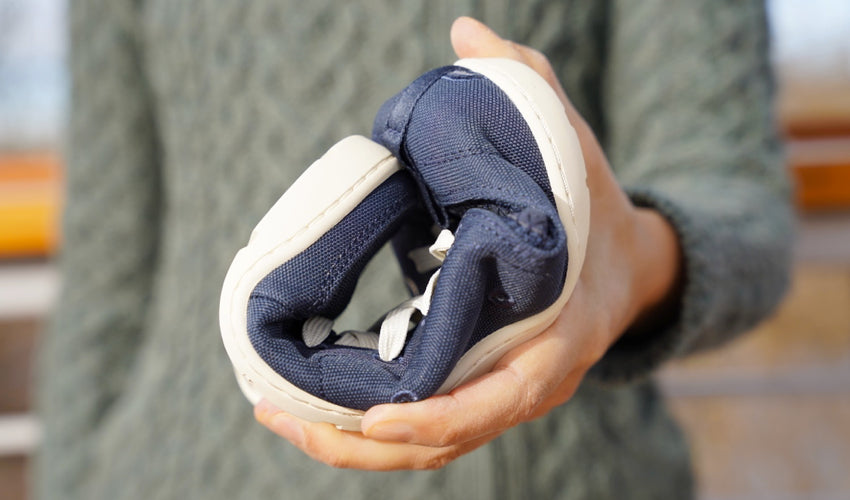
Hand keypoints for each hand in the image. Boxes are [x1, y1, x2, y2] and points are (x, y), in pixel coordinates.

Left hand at [254, 16, 682, 469]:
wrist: (630, 269)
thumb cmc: (594, 211)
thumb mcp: (571, 145)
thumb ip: (525, 85)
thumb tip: (464, 28)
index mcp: (560, 332)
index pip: (504, 395)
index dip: (442, 413)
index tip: (374, 411)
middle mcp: (533, 379)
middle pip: (446, 439)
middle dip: (360, 442)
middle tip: (276, 414)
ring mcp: (507, 393)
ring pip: (430, 447)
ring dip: (351, 446)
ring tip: (275, 416)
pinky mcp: (483, 390)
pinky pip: (427, 427)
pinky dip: (370, 431)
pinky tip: (312, 408)